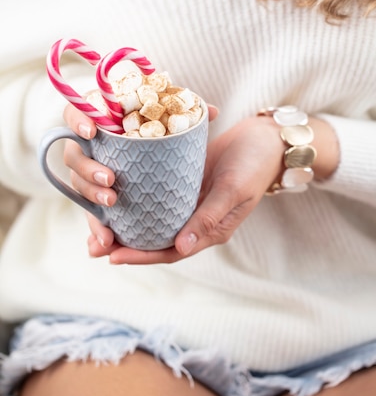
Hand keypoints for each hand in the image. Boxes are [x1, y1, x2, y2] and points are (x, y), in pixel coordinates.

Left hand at [84, 114, 283, 264]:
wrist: (265, 138)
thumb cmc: (255, 165)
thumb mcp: (234, 191)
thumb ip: (209, 218)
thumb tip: (181, 248)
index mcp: (209, 230)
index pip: (170, 251)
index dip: (141, 256)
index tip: (112, 257)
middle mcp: (195, 219)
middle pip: (155, 237)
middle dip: (125, 244)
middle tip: (91, 245)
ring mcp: (187, 199)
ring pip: (152, 217)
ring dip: (126, 222)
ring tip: (95, 224)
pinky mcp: (182, 179)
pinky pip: (156, 193)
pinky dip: (137, 197)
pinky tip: (116, 192)